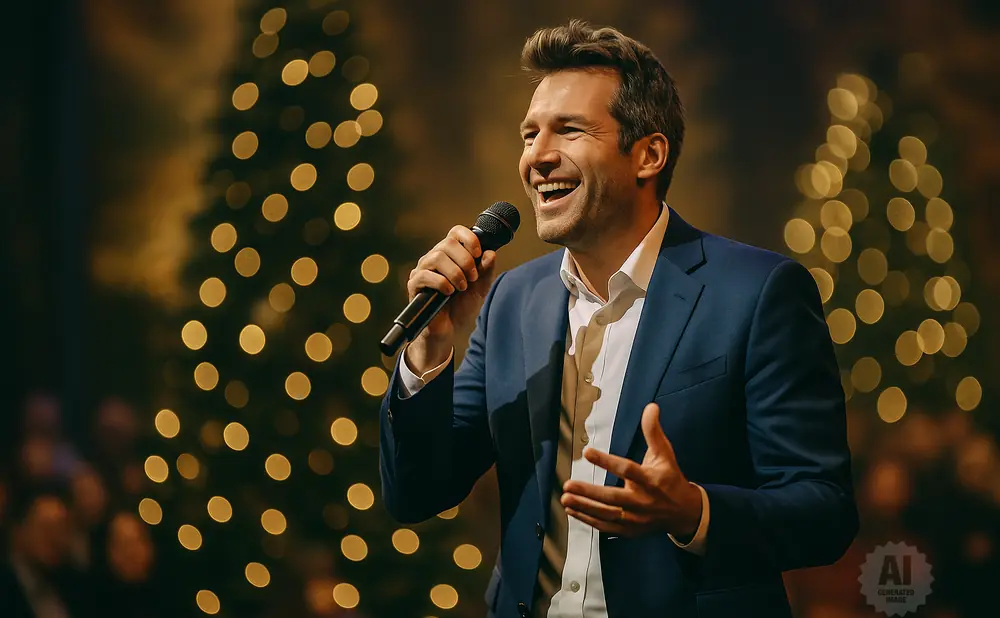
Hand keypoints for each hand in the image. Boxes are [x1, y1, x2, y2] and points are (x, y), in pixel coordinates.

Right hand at [404, 226, 498, 369]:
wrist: (449, 330)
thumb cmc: (462, 307)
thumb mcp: (480, 288)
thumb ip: (486, 271)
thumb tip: (491, 253)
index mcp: (451, 254)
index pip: (456, 232)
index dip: (468, 238)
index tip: (478, 253)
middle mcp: (435, 258)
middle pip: (447, 243)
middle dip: (465, 260)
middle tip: (472, 278)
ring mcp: (423, 270)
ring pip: (437, 257)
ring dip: (455, 272)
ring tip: (462, 287)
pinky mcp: (415, 285)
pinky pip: (425, 275)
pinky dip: (441, 283)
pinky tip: (449, 293)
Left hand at [560, 403, 702, 539]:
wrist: (684, 513)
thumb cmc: (670, 478)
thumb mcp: (665, 453)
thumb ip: (653, 431)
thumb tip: (651, 406)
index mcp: (650, 480)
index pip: (626, 469)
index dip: (606, 461)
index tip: (587, 451)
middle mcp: (642, 501)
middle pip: (613, 498)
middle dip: (589, 492)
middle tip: (568, 484)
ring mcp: (635, 518)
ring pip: (607, 515)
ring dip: (584, 507)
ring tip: (565, 497)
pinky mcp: (629, 531)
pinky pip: (606, 527)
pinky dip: (588, 520)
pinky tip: (572, 510)